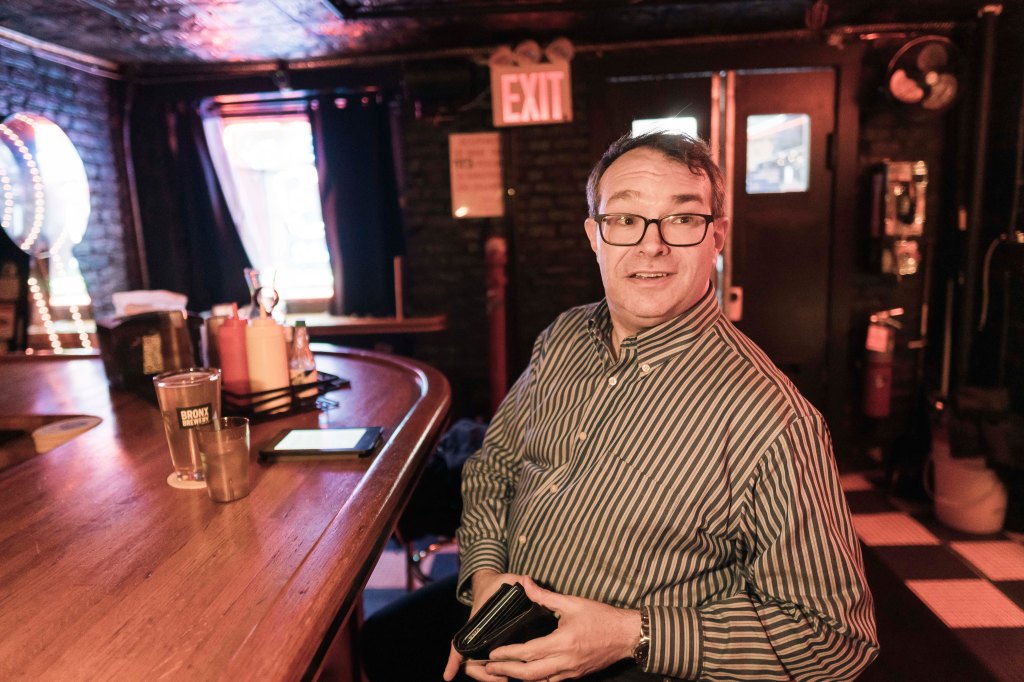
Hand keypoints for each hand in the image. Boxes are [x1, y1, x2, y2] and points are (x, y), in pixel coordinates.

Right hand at [443, 570, 525, 681]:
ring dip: (490, 676)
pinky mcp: (493, 643)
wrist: (492, 584)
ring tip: (507, 678)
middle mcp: (476, 635)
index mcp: (476, 622)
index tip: (448, 676)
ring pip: (480, 665)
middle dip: (483, 675)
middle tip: (503, 679)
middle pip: (470, 662)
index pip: (459, 643)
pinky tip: (510, 674)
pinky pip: (489, 662)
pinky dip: (495, 671)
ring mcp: (483, 641)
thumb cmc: (497, 584)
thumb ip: (518, 581)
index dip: (453, 660)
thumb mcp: (507, 581)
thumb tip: (526, 580)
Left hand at [482, 576, 639, 681]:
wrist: (627, 635)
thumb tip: (524, 583)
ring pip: (540, 681)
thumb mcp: (572, 602)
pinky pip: (552, 681)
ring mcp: (571, 671)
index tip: (492, 653)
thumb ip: (544, 596)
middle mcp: (565, 661)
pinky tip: (529, 674)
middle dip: (507, 671)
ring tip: (504, 671)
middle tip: (489, 668)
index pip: (528, 652)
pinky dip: (537, 679)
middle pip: (529, 674)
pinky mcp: (576, 675)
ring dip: (520, 678)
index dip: (507, 654)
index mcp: (562, 642)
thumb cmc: (601, 617)